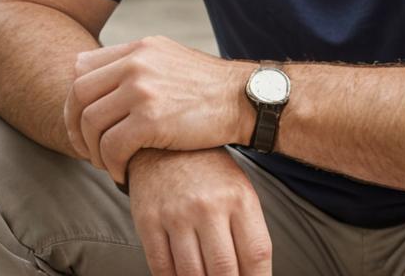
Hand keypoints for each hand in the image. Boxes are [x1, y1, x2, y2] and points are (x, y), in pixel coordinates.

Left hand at [64, 35, 249, 182]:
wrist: (244, 100)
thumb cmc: (206, 88)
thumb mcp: (169, 59)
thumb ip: (134, 63)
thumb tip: (89, 70)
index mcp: (140, 48)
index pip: (83, 68)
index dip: (75, 101)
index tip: (82, 124)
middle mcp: (137, 62)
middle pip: (79, 95)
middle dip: (76, 128)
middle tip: (87, 150)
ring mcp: (142, 89)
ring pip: (91, 124)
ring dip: (93, 151)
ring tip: (108, 164)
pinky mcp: (150, 119)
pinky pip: (111, 147)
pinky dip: (112, 166)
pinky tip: (123, 174)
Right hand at [128, 148, 272, 275]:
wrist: (163, 142)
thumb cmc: (208, 173)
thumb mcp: (238, 190)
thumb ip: (247, 231)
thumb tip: (252, 275)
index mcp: (239, 197)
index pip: (256, 253)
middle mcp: (209, 206)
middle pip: (224, 271)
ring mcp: (177, 214)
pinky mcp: (148, 221)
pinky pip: (162, 269)